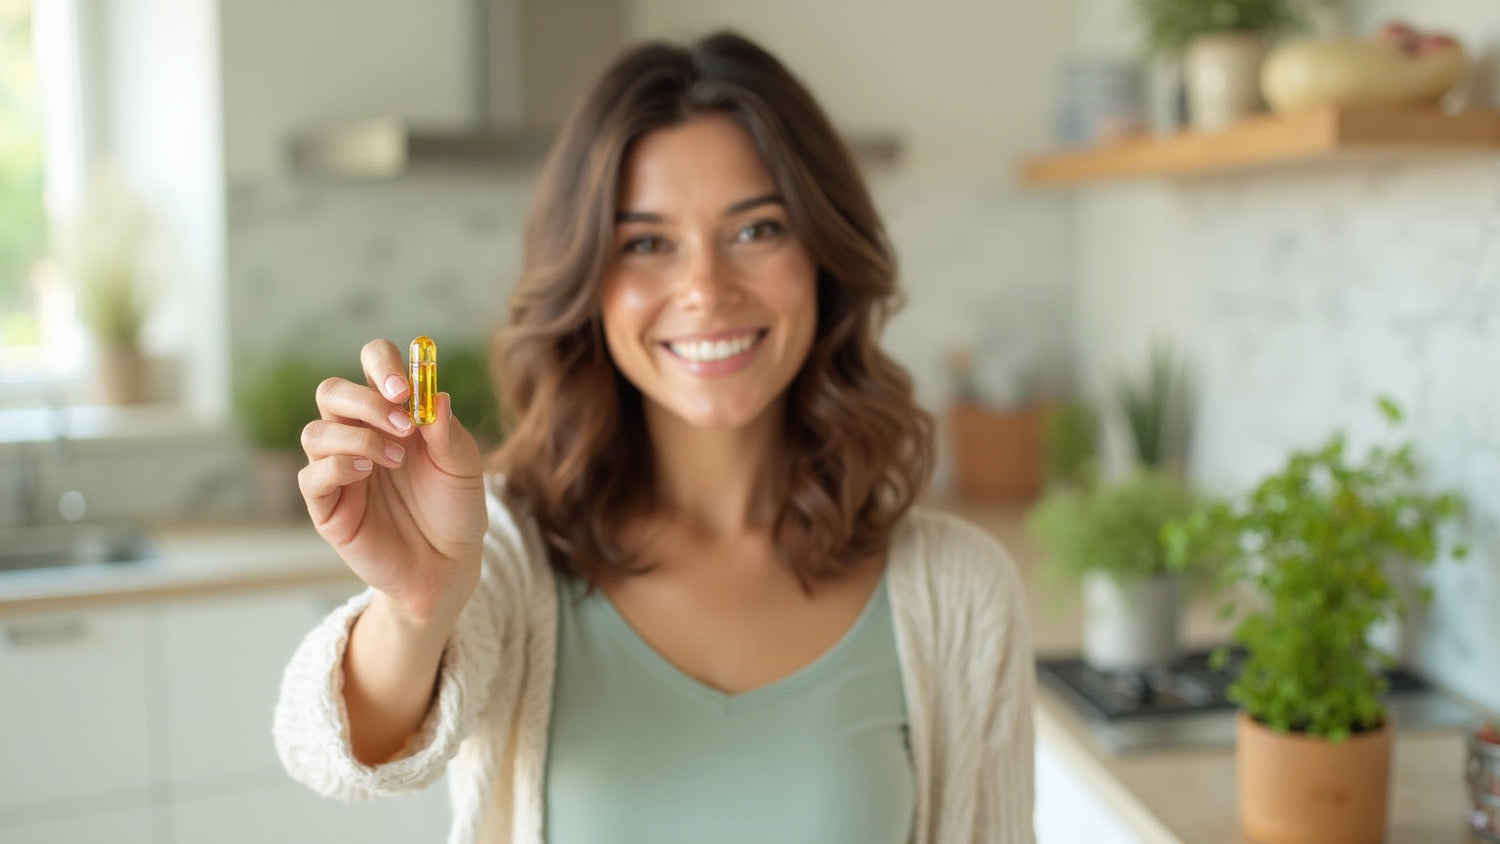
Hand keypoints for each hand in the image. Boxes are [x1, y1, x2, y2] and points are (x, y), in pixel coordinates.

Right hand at [298, 339, 486, 624]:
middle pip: (333, 392)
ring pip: (316, 431)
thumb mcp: (464, 469)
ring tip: (396, 459)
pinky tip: (368, 473)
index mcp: (394, 413)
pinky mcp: (327, 505)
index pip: (372, 365)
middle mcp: (359, 433)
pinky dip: (337, 466)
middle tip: (404, 422)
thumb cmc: (455, 509)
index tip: (405, 386)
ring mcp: (338, 469)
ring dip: (357, 436)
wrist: (448, 566)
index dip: (381, 364)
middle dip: (364, 399)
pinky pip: (311, 475)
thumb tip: (436, 396)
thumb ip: (450, 434)